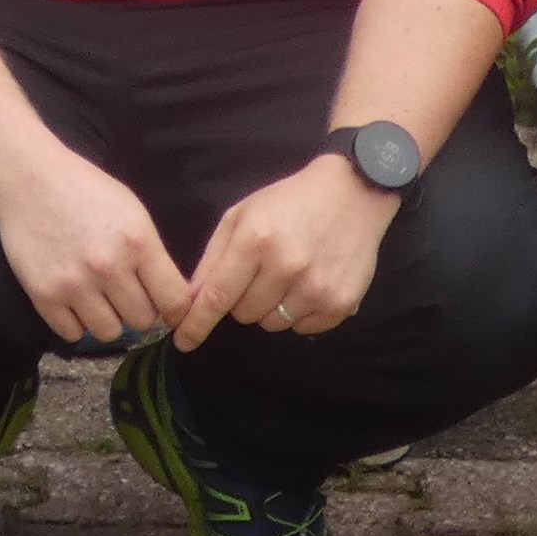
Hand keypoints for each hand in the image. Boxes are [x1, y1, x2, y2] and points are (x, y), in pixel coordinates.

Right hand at [0, 140, 188, 349]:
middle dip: (137, 310)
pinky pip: (72, 334)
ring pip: (109, 333)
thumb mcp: (133, 212)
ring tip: (97, 297)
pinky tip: (73, 300)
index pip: (174, 301)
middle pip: (142, 321)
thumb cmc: (85, 191)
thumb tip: (170, 299)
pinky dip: (75, 322)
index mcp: (138, 242)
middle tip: (123, 293)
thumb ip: (152, 255)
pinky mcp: (43, 295)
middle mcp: (108, 267)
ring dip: (107, 319)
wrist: (28, 179)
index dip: (175, 310)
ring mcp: (74, 283)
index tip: (166, 309)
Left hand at [175, 155, 400, 352]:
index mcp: (255, 241)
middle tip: (259, 272)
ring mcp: (316, 287)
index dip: (197, 324)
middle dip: (242, 299)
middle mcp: (285, 267)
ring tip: (286, 276)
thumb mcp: (241, 216)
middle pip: (243, 314)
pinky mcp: (341, 303)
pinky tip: (308, 285)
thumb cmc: (288, 202)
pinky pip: (303, 328)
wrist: (353, 194)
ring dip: (270, 308)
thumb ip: (213, 259)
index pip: (217, 296)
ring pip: (272, 324)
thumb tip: (191, 301)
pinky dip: (299, 314)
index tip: (183, 341)